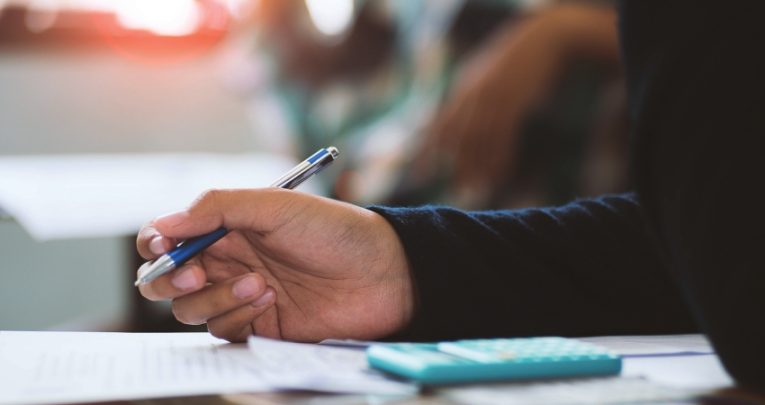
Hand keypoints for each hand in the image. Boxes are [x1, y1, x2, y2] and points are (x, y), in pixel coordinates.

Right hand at [136, 189, 413, 342]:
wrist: (382, 273)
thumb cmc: (333, 230)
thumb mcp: (274, 205)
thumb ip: (217, 208)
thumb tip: (162, 224)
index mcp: (227, 227)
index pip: (169, 237)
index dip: (156, 244)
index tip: (165, 246)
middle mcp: (227, 262)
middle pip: (169, 279)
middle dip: (171, 280)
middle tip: (197, 274)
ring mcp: (241, 296)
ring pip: (192, 309)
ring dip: (216, 298)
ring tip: (259, 283)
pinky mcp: (259, 327)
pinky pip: (223, 331)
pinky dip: (238, 317)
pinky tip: (270, 300)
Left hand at [417, 4, 617, 204]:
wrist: (540, 42)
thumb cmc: (509, 63)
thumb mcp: (480, 76)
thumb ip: (464, 99)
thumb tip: (445, 121)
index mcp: (461, 90)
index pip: (439, 125)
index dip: (427, 149)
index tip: (419, 171)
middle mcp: (473, 96)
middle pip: (459, 137)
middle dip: (458, 164)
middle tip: (458, 188)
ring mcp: (493, 99)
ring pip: (481, 140)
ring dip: (479, 166)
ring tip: (477, 187)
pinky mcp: (515, 102)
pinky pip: (504, 136)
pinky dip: (500, 157)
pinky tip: (498, 173)